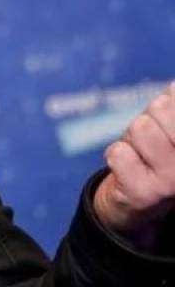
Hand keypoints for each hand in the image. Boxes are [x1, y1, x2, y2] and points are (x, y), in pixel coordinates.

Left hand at [93, 81, 174, 250]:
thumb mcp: (169, 123)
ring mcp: (174, 180)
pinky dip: (116, 154)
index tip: (164, 118)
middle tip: (150, 139)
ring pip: (140, 127)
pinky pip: (119, 152)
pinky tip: (127, 167)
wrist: (138, 200)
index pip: (173, 96)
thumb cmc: (157, 150)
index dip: (169, 100)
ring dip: (132, 136)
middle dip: (149, 117)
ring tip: (140, 152)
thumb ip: (173, 101)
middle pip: (160, 107)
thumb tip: (173, 86)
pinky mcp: (145, 193)